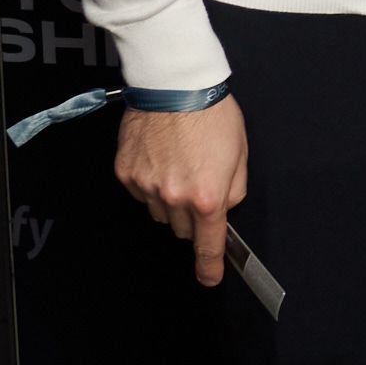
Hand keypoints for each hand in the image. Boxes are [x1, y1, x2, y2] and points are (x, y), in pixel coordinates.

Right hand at [114, 99, 248, 287]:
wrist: (174, 86)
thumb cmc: (213, 113)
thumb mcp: (240, 152)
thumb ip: (233, 189)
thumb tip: (224, 208)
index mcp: (207, 195)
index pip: (208, 242)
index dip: (208, 265)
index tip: (209, 278)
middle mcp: (174, 197)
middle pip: (181, 228)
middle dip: (192, 215)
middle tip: (199, 183)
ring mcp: (146, 187)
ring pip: (159, 212)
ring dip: (170, 198)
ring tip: (179, 162)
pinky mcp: (125, 174)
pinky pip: (140, 192)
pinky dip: (150, 182)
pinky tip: (160, 156)